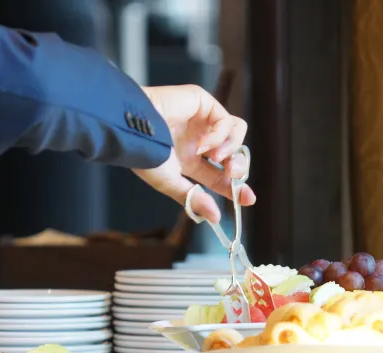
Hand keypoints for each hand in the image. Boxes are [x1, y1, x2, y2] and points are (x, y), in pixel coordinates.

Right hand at [135, 85, 256, 223]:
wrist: (134, 129)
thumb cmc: (144, 154)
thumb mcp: (170, 183)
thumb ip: (194, 199)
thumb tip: (215, 219)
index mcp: (189, 160)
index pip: (220, 175)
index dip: (235, 186)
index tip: (248, 198)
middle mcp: (198, 140)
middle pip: (234, 154)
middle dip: (238, 166)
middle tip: (232, 173)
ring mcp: (201, 120)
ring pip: (237, 133)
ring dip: (231, 149)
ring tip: (214, 157)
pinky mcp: (203, 102)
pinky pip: (226, 121)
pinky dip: (218, 135)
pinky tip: (202, 143)